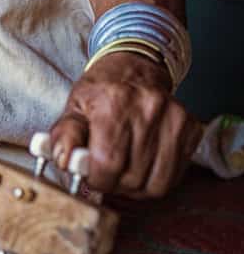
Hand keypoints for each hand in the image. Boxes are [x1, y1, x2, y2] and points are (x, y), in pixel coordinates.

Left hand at [49, 52, 202, 198]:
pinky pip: (174, 175)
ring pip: (156, 184)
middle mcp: (147, 108)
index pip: (108, 163)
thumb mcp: (74, 107)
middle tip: (108, 171)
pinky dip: (157, 178)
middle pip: (132, 177)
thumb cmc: (101, 91)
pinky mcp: (189, 127)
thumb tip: (64, 161)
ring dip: (137, 186)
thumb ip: (64, 136)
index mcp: (113, 103)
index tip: (92, 174)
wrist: (135, 67)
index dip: (97, 178)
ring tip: (125, 169)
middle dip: (115, 183)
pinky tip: (144, 163)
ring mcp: (173, 118)